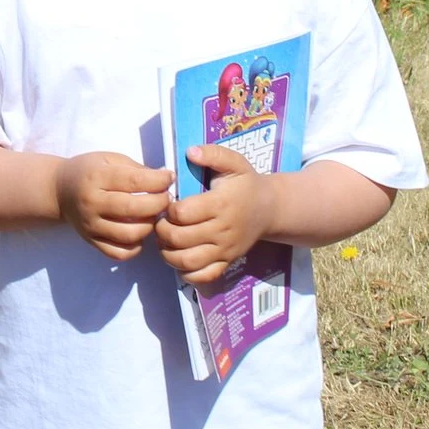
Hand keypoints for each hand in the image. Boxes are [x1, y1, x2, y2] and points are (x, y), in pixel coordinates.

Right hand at [53, 152, 171, 260]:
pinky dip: (135, 247)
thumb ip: (136, 169)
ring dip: (150, 226)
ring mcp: (91, 225)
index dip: (159, 181)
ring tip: (153, 215)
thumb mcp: (110, 159)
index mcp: (96, 177)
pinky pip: (119, 253)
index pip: (135, 181)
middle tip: (166, 198)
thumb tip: (165, 179)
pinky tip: (138, 233)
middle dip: (159, 203)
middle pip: (134, 209)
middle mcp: (92, 203)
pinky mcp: (91, 241)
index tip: (169, 178)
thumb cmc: (89, 170)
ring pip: (130, 234)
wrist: (59, 190)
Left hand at [154, 144, 280, 284]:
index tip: (168, 203)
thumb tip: (190, 151)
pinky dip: (185, 273)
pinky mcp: (226, 263)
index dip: (167, 209)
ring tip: (165, 240)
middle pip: (180, 239)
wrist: (269, 208)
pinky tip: (179, 258)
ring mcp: (224, 250)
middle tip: (160, 222)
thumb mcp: (234, 162)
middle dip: (162, 231)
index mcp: (221, 204)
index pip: (183, 213)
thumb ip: (212, 154)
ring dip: (168, 253)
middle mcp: (222, 230)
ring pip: (187, 262)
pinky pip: (202, 277)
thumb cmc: (246, 184)